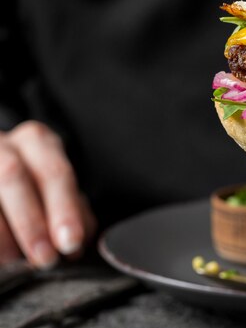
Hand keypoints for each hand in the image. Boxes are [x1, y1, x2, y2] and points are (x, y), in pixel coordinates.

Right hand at [0, 121, 96, 267]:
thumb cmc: (32, 183)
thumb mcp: (54, 188)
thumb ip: (71, 209)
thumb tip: (81, 239)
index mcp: (37, 142)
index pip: (54, 173)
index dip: (64, 209)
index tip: (71, 243)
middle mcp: (4, 145)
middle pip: (14, 177)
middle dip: (31, 222)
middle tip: (45, 258)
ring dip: (3, 234)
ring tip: (15, 260)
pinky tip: (1, 256)